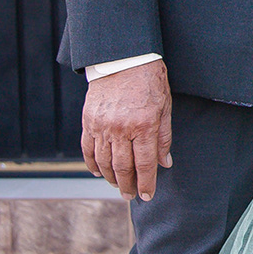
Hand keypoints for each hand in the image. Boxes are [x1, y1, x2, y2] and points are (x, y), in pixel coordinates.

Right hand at [83, 59, 172, 200]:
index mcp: (143, 125)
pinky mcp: (88, 121)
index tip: (147, 196)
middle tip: (131, 196)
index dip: (146, 183)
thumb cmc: (149, 80)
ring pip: (104, 162)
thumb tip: (165, 163)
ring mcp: (102, 126)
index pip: (145, 164)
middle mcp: (121, 129)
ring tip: (118, 186)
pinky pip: (87, 149)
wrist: (123, 57)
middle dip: (128, 186)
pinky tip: (97, 172)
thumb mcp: (164, 107)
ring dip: (110, 178)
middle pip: (123, 167)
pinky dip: (92, 163)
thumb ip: (163, 137)